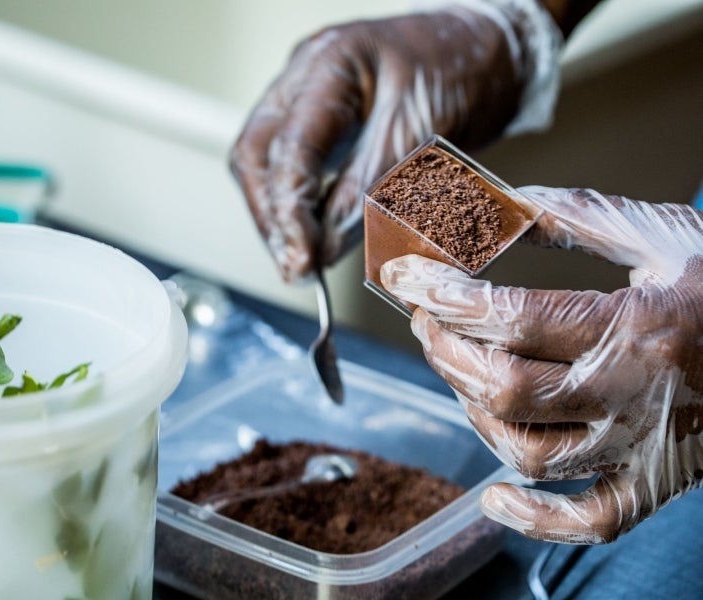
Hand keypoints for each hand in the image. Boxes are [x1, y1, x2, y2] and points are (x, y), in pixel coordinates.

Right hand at [230, 2, 558, 281]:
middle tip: (295, 266)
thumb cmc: (465, 67)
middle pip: (256, 157)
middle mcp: (305, 78)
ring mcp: (309, 99)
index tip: (303, 258)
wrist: (493, 52)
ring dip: (280, 218)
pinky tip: (314, 238)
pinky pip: (297, 170)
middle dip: (271, 217)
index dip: (288, 210)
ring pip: (267, 166)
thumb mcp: (420, 132)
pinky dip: (302, 208)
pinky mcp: (325, 125)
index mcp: (327, 64)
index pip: (288, 146)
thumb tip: (326, 247)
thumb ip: (367, 189)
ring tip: (302, 262)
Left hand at [380, 187, 702, 543]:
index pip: (509, 317)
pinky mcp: (657, 482)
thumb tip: (502, 206)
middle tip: (427, 318)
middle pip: (503, 388)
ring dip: (472, 412)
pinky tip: (496, 496)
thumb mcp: (666, 236)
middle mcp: (634, 392)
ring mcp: (643, 446)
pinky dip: (536, 518)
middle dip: (444, 350)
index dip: (442, 295)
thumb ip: (579, 219)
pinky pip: (590, 520)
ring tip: (459, 374)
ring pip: (529, 452)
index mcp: (636, 325)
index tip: (402, 278)